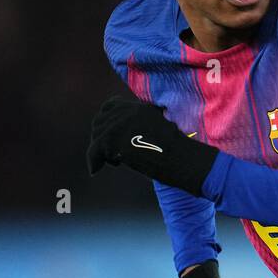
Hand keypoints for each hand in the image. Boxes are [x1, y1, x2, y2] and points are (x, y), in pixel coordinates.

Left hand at [86, 94, 218, 195]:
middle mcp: (126, 112)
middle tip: (112, 155)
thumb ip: (142, 127)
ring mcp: (119, 124)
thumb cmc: (178, 153)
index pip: (111, 106)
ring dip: (102, 152)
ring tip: (117, 162)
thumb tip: (124, 138)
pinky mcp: (113, 139)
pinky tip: (96, 171)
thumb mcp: (160, 131)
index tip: (109, 135)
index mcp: (138, 107)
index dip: (106, 121)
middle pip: (100, 122)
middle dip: (102, 139)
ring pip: (97, 137)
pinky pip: (94, 151)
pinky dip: (94, 161)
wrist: (183, 160)